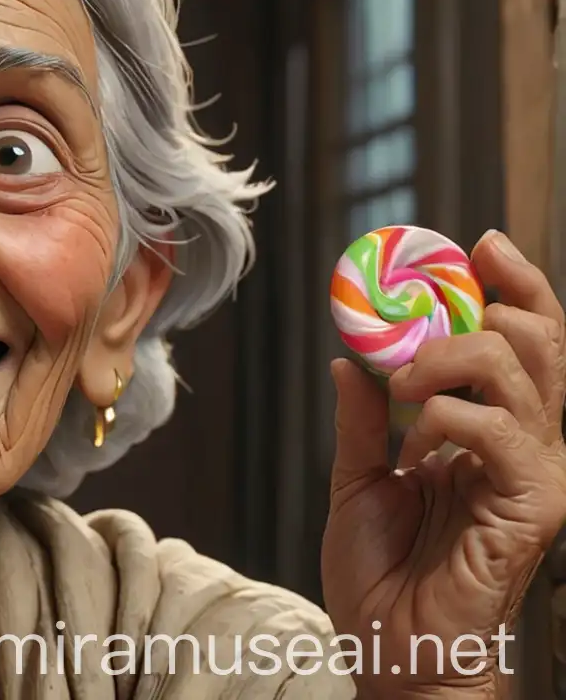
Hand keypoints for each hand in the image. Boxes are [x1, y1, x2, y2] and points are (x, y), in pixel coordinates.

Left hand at [322, 230, 565, 695]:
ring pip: (526, 374)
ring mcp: (533, 477)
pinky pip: (502, 432)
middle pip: (544, 344)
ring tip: (405, 376)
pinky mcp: (529, 508)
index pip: (524, 346)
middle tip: (440, 298)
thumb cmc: (379, 577)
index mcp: (492, 435)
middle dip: (498, 301)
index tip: (478, 244)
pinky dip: (451, 416)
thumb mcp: (357, 481)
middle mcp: (525, 448)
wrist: (387, 650)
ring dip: (457, 354)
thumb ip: (364, 421)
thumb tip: (351, 360)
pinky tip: (416, 438)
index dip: (515, 288)